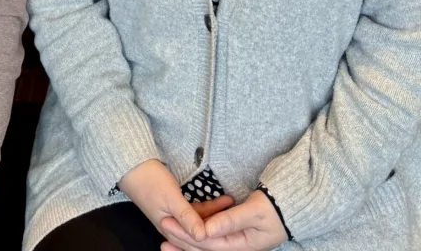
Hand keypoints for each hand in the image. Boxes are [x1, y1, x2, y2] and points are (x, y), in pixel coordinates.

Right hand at [118, 159, 233, 242]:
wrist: (132, 164)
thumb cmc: (150, 181)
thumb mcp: (170, 198)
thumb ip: (187, 217)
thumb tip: (203, 236)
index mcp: (170, 228)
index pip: (197, 240)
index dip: (215, 235)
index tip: (233, 227)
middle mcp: (173, 226)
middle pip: (199, 233)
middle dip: (217, 226)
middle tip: (236, 216)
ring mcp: (174, 216)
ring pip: (199, 221)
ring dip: (214, 215)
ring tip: (230, 202)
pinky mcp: (175, 206)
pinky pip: (195, 212)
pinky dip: (207, 208)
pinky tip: (219, 202)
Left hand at [159, 189, 286, 249]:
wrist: (291, 207)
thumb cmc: (275, 208)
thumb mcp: (254, 212)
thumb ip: (229, 221)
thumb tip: (205, 230)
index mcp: (241, 245)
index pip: (207, 242)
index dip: (186, 234)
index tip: (168, 223)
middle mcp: (236, 247)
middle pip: (204, 246)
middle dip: (182, 238)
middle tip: (162, 227)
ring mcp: (235, 242)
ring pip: (206, 243)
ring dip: (187, 239)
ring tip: (167, 233)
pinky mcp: (234, 235)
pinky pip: (212, 237)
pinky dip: (198, 233)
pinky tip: (186, 229)